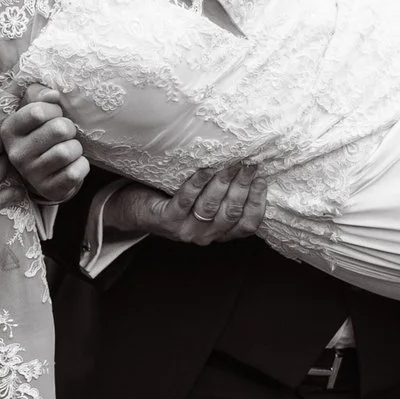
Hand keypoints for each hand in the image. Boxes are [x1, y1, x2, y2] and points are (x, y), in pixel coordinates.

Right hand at [1, 86, 88, 204]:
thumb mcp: (34, 111)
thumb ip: (39, 95)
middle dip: (69, 128)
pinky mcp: (49, 190)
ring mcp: (31, 174)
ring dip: (76, 147)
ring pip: (68, 151)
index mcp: (9, 130)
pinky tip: (72, 164)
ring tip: (68, 149)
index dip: (54, 110)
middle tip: (64, 134)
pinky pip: (75, 171)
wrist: (46, 172)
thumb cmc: (41, 134)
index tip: (54, 115)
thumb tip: (53, 95)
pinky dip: (81, 165)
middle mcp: (16, 154)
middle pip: (59, 129)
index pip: (38, 111)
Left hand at [109, 164, 265, 246]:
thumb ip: (224, 197)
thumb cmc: (176, 201)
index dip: (257, 203)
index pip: (247, 224)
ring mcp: (185, 230)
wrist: (136, 211)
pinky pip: (185, 201)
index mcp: (219, 232)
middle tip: (249, 164)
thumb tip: (251, 169)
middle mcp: (205, 235)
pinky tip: (204, 169)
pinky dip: (196, 184)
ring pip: (210, 207)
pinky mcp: (166, 220)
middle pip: (231, 213)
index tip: (263, 179)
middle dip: (242, 187)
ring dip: (222, 183)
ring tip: (230, 163)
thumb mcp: (204, 205)